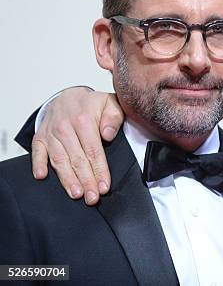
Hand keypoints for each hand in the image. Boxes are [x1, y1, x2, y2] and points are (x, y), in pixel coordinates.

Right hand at [31, 87, 123, 204]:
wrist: (68, 96)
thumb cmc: (91, 105)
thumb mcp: (110, 104)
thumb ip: (113, 118)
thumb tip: (108, 134)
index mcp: (84, 120)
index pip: (93, 150)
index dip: (99, 170)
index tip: (104, 186)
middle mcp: (65, 127)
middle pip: (77, 159)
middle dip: (86, 181)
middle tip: (92, 197)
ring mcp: (51, 133)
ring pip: (59, 160)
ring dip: (67, 179)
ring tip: (76, 193)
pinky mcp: (40, 138)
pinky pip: (37, 152)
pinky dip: (38, 164)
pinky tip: (42, 176)